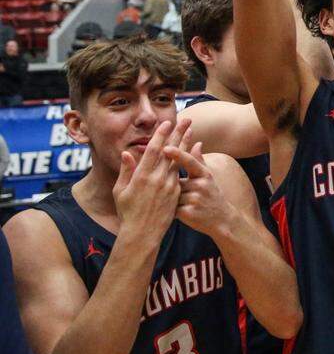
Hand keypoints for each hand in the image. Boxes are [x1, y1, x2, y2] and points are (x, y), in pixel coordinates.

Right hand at [114, 119, 187, 243]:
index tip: (167, 123)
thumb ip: (125, 171)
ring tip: (191, 131)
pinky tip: (192, 151)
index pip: (153, 150)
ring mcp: (169, 186)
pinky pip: (182, 173)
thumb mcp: (120, 192)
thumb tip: (127, 153)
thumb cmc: (127, 213)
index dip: (161, 135)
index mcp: (141, 177)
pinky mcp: (176, 193)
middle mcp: (157, 179)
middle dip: (179, 134)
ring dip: (185, 144)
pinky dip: (187, 160)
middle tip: (187, 120)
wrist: (142, 234)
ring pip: (179, 160)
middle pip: (170, 151)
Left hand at [171, 144, 236, 238]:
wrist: (223, 220)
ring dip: (173, 200)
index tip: (165, 148)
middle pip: (175, 181)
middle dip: (174, 188)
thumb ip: (199, 161)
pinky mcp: (188, 213)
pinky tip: (181, 213)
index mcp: (205, 175)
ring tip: (186, 206)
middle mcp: (201, 185)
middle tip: (183, 195)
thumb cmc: (212, 196)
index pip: (189, 162)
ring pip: (171, 195)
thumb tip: (197, 143)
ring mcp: (195, 199)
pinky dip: (171, 210)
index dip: (177, 154)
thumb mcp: (209, 178)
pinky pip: (171, 207)